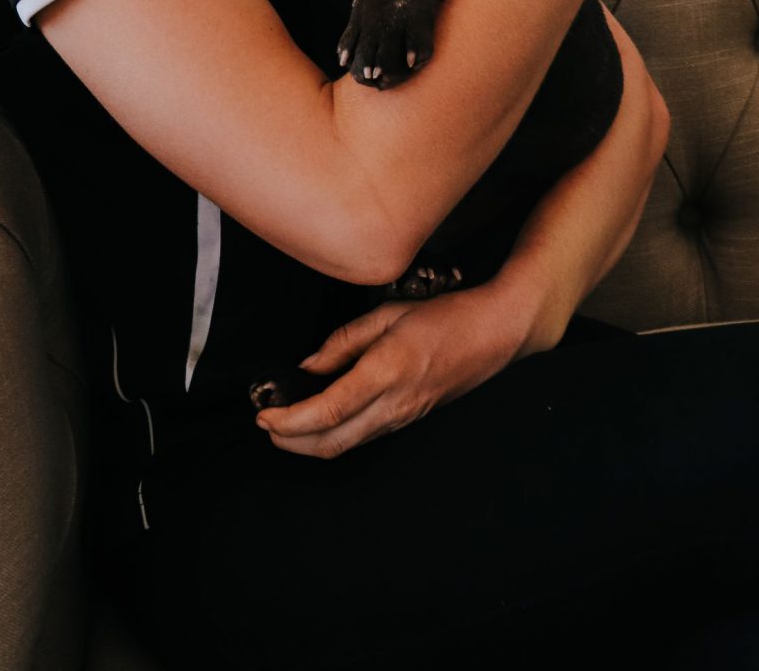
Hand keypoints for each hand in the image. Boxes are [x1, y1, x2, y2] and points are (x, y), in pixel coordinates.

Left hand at [253, 285, 523, 459]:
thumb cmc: (446, 316)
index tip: (264, 413)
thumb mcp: (389, 312)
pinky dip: (333, 435)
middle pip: (331, 442)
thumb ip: (344, 340)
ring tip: (285, 424)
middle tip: (267, 425)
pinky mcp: (408, 419)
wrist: (494, 334)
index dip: (289, 419)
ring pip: (346, 445)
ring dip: (310, 442)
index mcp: (385, 372)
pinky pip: (363, 436)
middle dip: (291, 441)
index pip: (327, 411)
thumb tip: (309, 367)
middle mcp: (394, 404)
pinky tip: (321, 419)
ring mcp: (403, 417)